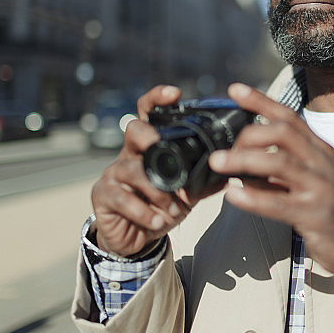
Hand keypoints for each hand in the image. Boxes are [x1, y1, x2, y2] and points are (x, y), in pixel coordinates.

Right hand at [90, 85, 193, 256]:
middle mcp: (130, 155)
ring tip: (173, 207)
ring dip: (156, 190)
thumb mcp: (187, 194)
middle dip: (149, 137)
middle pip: (134, 131)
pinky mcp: (103, 195)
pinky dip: (144, 211)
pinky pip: (122, 198)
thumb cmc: (160, 208)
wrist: (137, 239)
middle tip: (160, 148)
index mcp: (150, 148)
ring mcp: (114, 174)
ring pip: (131, 169)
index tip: (174, 93)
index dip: (158, 99)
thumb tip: (229, 170)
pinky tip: (157, 219)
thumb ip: (205, 181)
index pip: (148, 114)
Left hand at [209, 83, 333, 285]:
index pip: (289, 117)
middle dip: (249, 133)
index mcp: (319, 149)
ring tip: (218, 162)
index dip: (261, 102)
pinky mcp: (315, 215)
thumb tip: (240, 161)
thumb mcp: (312, 177)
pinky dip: (253, 198)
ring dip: (244, 159)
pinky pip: (280, 204)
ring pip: (280, 163)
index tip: (234, 91)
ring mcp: (320, 187)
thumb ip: (282, 165)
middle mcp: (321, 162)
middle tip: (221, 146)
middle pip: (284, 133)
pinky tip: (233, 196)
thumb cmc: (333, 208)